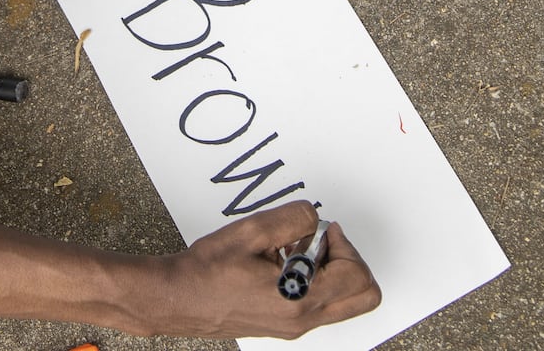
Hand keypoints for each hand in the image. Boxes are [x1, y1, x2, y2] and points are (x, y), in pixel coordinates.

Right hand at [146, 201, 380, 338]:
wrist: (178, 299)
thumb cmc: (207, 271)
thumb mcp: (251, 231)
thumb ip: (293, 218)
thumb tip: (314, 217)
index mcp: (299, 298)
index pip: (357, 276)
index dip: (344, 244)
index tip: (321, 230)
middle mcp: (303, 319)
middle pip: (365, 297)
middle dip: (351, 261)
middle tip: (322, 242)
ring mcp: (296, 326)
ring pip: (345, 302)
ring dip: (334, 270)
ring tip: (297, 250)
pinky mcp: (286, 325)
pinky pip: (322, 305)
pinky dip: (318, 281)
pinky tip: (284, 262)